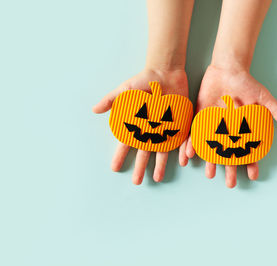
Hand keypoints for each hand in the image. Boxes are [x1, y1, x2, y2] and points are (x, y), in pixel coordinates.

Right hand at [93, 68, 188, 184]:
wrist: (164, 73)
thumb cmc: (143, 81)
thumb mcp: (125, 90)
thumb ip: (112, 100)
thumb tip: (94, 110)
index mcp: (137, 125)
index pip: (126, 144)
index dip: (120, 156)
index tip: (114, 168)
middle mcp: (151, 131)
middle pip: (144, 153)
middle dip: (140, 168)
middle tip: (136, 182)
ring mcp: (166, 129)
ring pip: (162, 152)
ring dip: (160, 166)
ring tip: (157, 179)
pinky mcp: (180, 125)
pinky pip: (181, 141)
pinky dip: (181, 151)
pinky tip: (182, 161)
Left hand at [186, 65, 276, 187]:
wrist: (227, 70)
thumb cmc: (246, 83)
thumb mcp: (262, 96)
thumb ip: (273, 109)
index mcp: (243, 130)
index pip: (249, 150)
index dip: (252, 163)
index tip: (253, 175)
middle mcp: (228, 131)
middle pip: (229, 154)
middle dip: (230, 169)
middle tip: (230, 184)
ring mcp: (213, 126)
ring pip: (211, 148)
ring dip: (210, 161)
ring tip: (210, 174)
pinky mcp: (200, 118)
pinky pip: (195, 134)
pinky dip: (192, 144)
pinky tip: (189, 155)